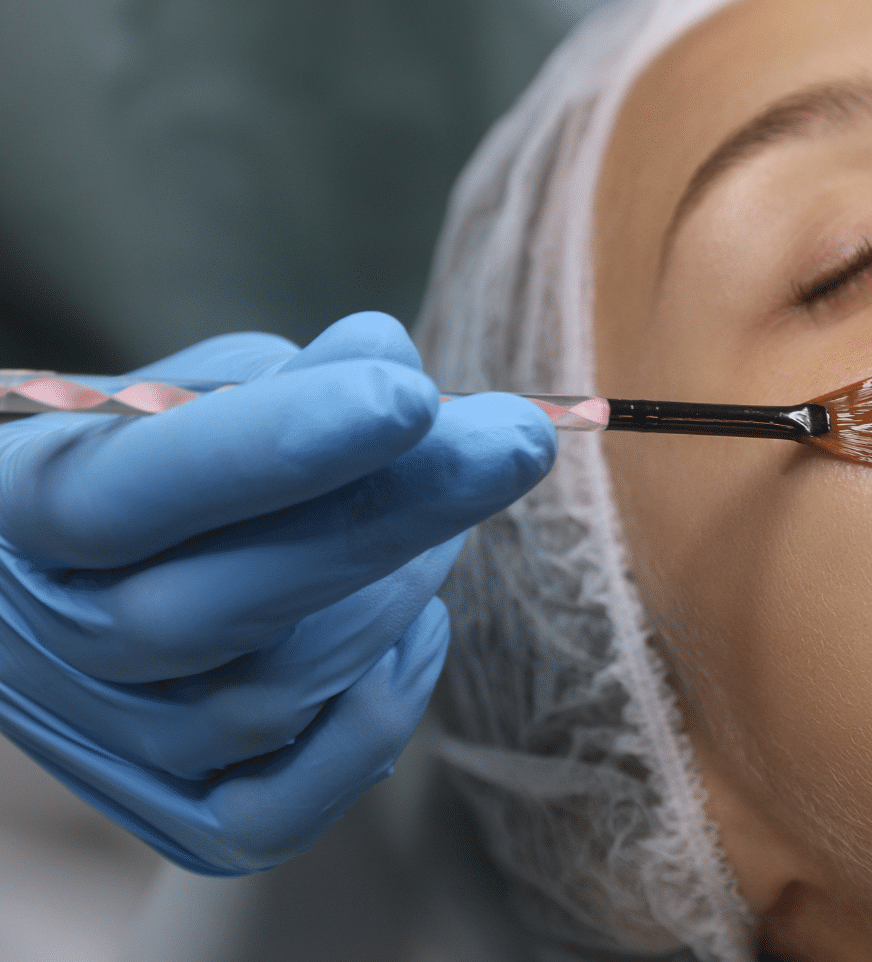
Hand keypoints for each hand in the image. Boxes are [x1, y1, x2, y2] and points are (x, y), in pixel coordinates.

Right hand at [0, 312, 554, 874]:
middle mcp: (39, 643)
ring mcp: (104, 745)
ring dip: (391, 594)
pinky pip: (288, 809)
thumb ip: (283, 380)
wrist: (76, 587)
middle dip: (387, 516)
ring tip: (444, 518)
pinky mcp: (179, 820)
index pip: (134, 487)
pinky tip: (417, 626)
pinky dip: (377, 716)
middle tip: (514, 440)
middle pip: (214, 607)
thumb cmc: (153, 462)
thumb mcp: (188, 394)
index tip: (410, 394)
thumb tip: (388, 359)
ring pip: (271, 695)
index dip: (274, 446)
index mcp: (17, 508)